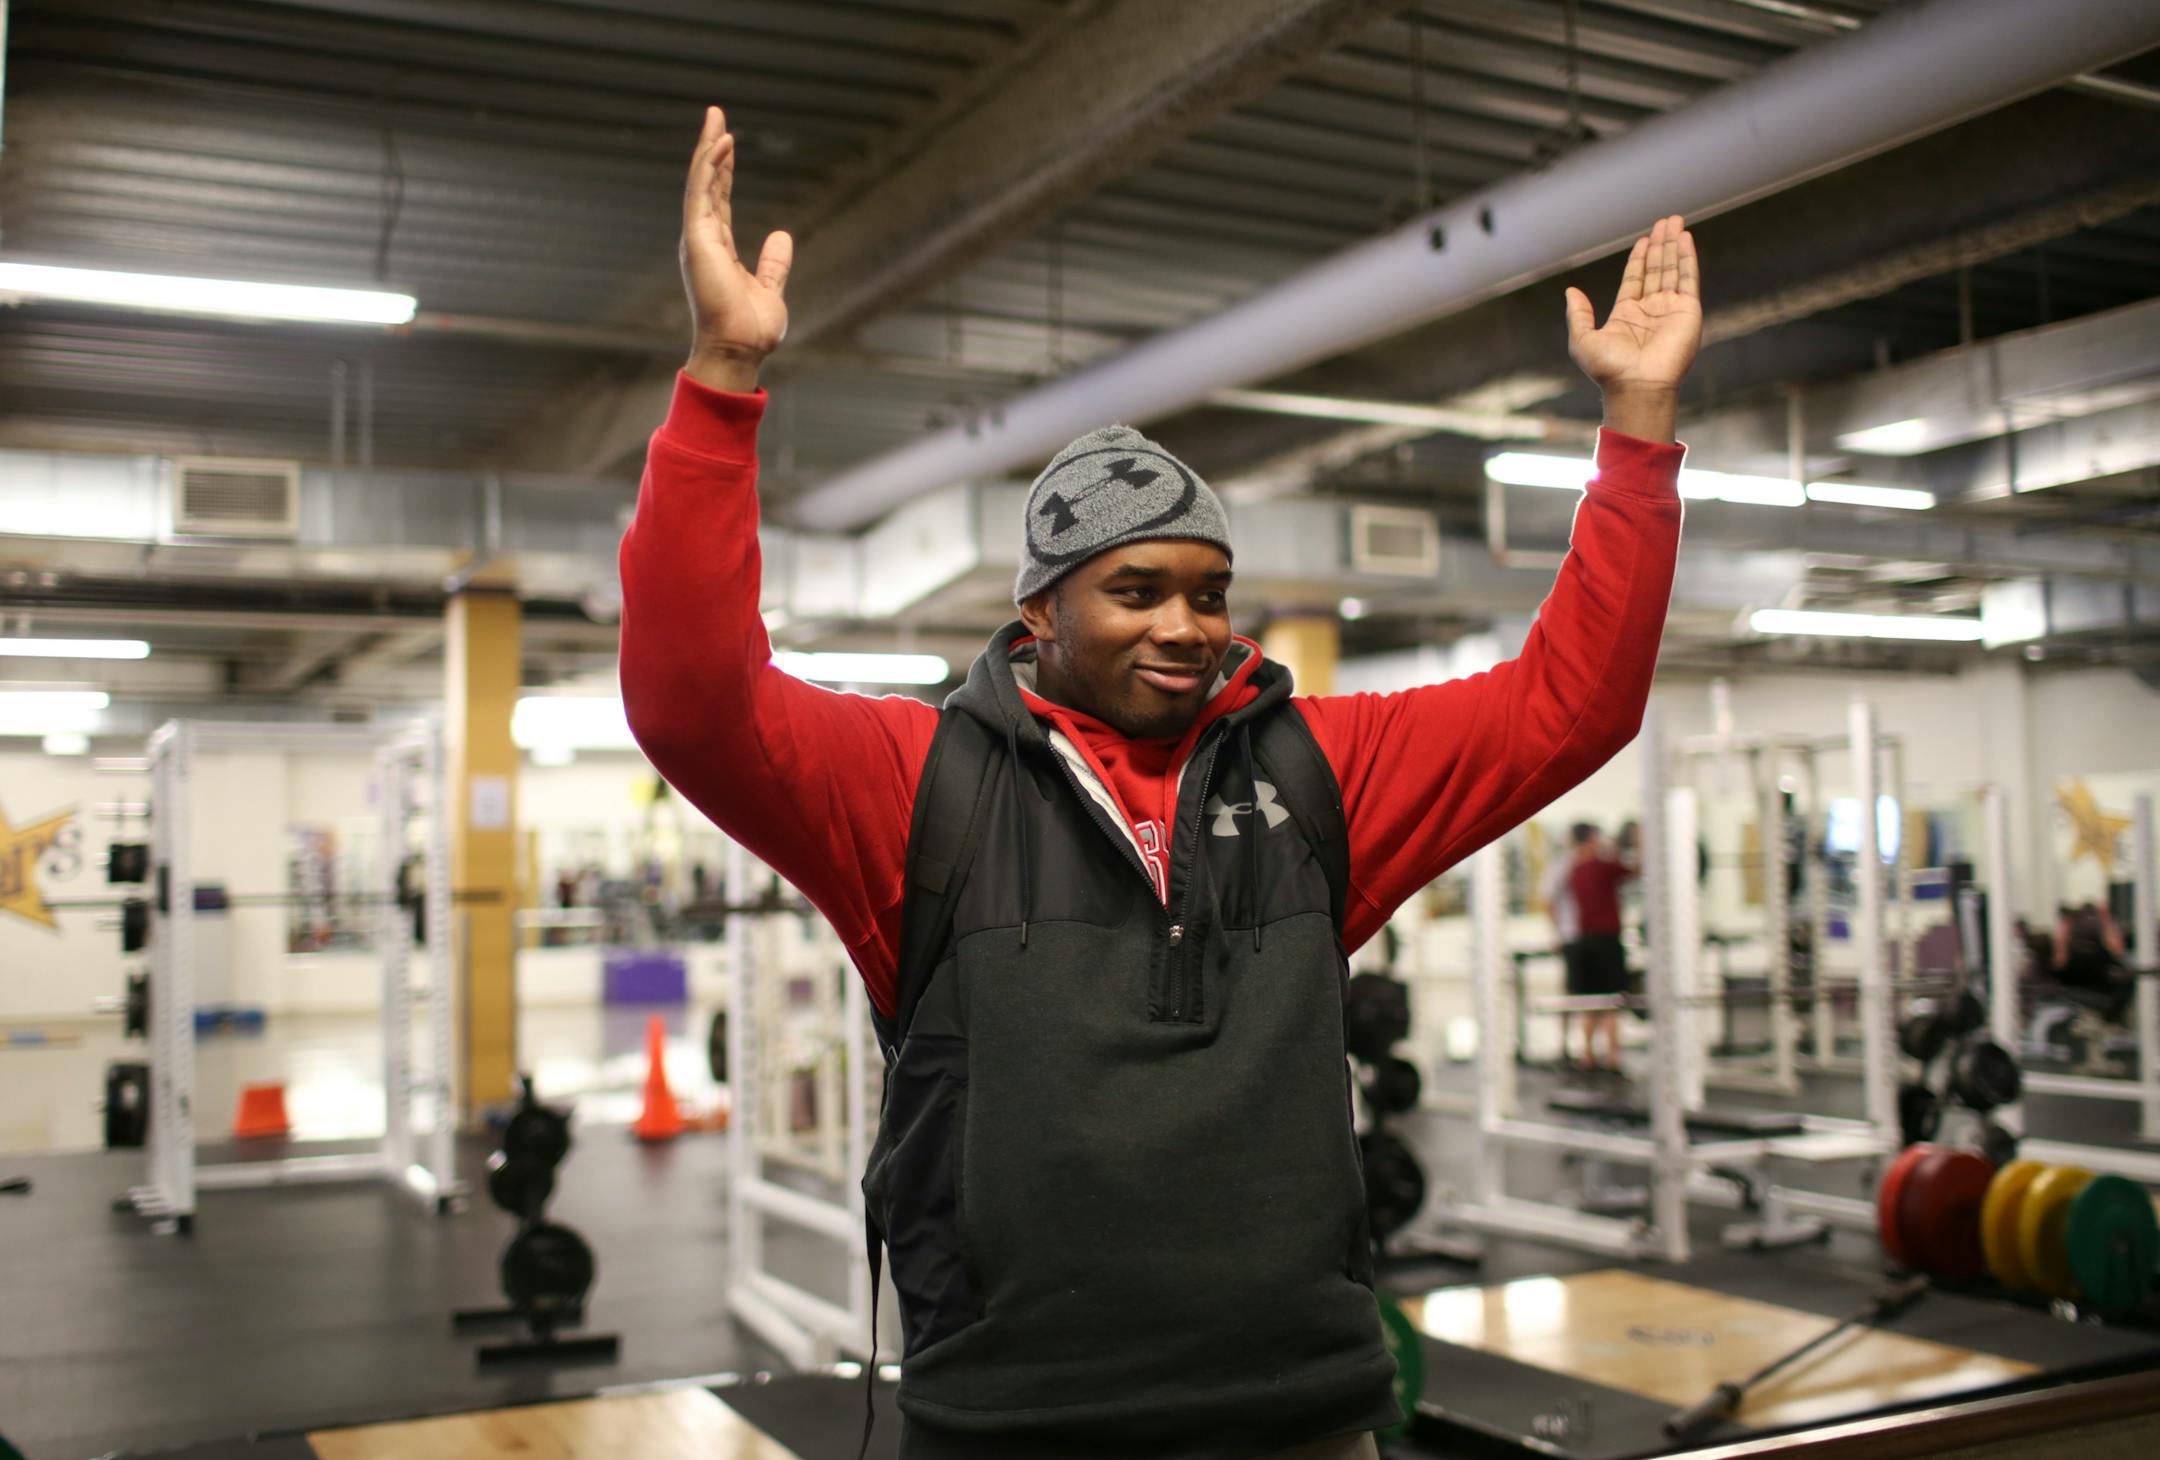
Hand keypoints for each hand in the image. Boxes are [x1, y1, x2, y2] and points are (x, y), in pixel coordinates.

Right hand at [680, 105, 792, 391]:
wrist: (740, 350)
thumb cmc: (751, 329)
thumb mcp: (769, 288)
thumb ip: (773, 263)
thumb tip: (781, 235)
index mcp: (716, 248)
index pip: (719, 199)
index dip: (723, 169)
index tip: (728, 141)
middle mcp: (702, 239)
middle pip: (706, 183)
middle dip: (711, 148)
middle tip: (716, 114)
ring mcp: (698, 238)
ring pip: (700, 183)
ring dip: (708, 148)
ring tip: (717, 117)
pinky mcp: (698, 240)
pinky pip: (701, 194)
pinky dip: (710, 167)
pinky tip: (720, 143)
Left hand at [1565, 215, 1700, 398]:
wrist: (1636, 386)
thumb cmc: (1608, 368)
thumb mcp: (1582, 339)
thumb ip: (1578, 314)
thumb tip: (1571, 291)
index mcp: (1627, 315)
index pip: (1635, 279)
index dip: (1640, 259)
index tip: (1643, 239)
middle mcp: (1651, 311)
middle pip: (1657, 269)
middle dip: (1660, 244)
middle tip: (1665, 220)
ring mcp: (1670, 310)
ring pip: (1673, 269)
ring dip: (1674, 244)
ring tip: (1675, 221)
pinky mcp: (1688, 311)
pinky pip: (1688, 278)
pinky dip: (1686, 257)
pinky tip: (1684, 238)